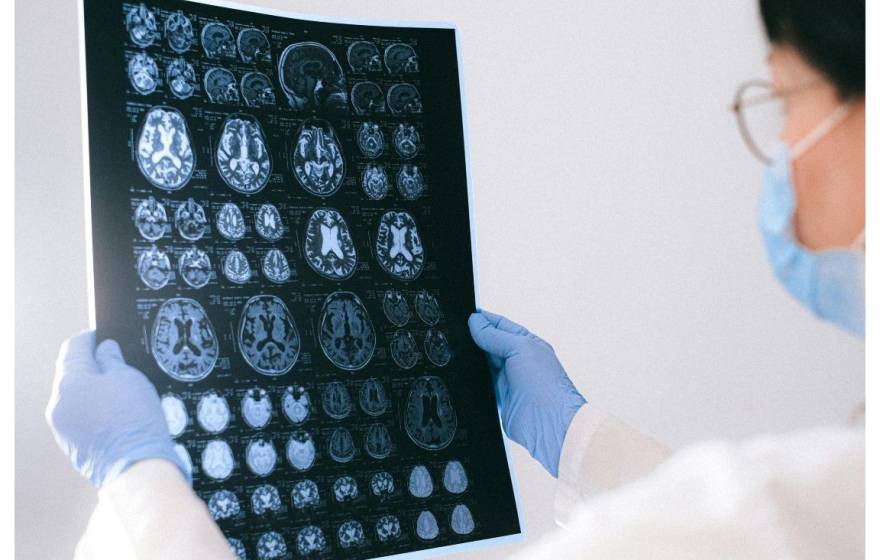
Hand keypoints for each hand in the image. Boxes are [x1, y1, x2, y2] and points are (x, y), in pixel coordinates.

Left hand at [45, 331, 188, 487]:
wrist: (137, 466)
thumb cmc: (134, 420)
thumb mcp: (129, 378)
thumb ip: (112, 359)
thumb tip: (105, 350)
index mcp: (69, 382)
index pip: (73, 347)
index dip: (91, 338)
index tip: (105, 336)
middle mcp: (58, 403)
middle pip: (72, 373)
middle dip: (93, 366)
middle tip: (120, 364)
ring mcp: (62, 427)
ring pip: (75, 397)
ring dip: (94, 390)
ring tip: (122, 393)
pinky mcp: (72, 445)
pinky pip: (80, 418)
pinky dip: (94, 411)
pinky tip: (117, 415)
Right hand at [468, 311, 585, 476]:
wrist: (548, 423)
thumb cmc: (546, 385)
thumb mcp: (520, 348)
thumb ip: (495, 336)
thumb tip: (476, 322)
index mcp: (529, 344)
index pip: (502, 326)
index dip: (485, 320)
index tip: (467, 316)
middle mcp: (520, 361)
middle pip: (492, 344)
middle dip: (476, 338)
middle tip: (457, 331)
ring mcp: (510, 380)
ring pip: (485, 363)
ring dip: (474, 358)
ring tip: (456, 349)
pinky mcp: (500, 398)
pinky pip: (482, 383)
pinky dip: (473, 378)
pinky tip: (463, 371)